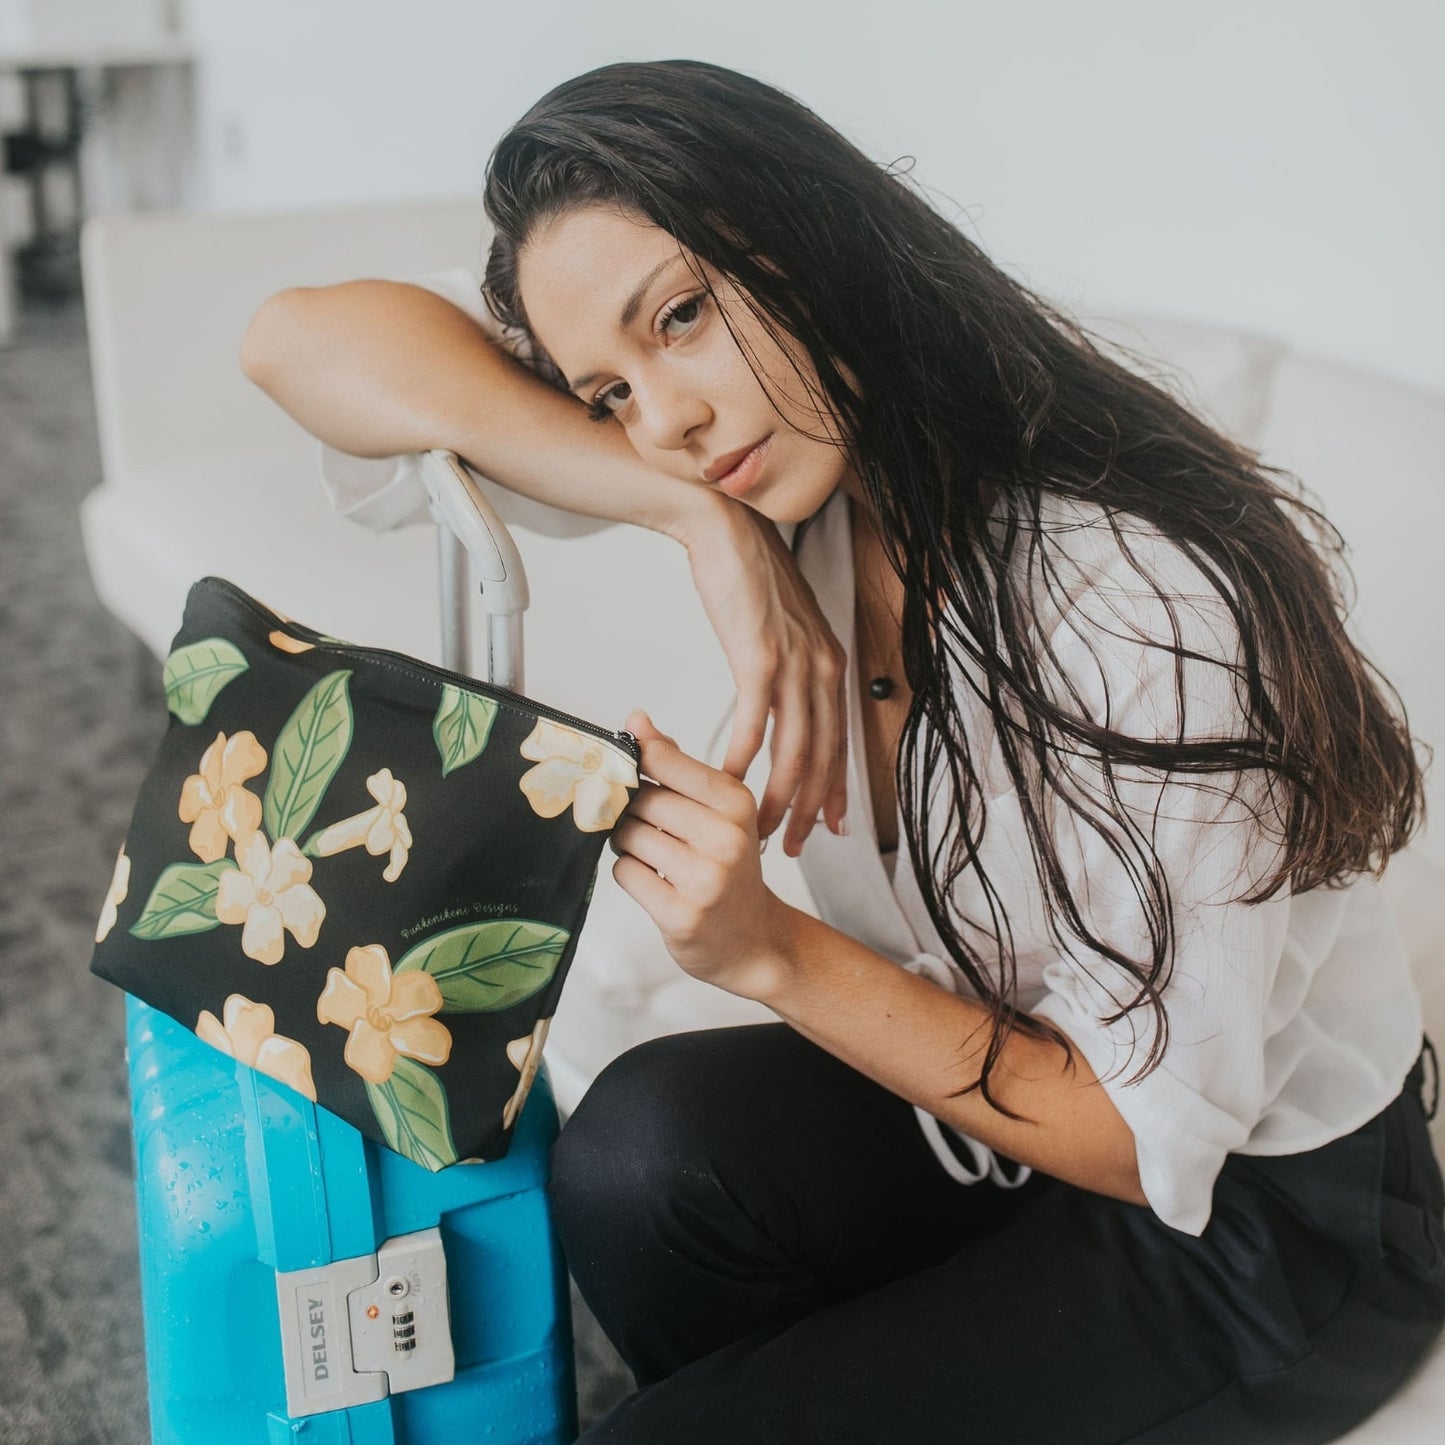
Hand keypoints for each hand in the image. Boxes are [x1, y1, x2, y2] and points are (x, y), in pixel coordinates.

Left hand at [608, 709, 790, 999]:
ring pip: (628, 837)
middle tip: (646, 825)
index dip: (635, 762)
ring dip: (627, 843)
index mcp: (737, 802)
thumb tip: (636, 720)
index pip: (664, 759)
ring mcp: (705, 880)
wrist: (754, 939)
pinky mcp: (681, 915)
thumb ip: (677, 764)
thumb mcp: (719, 810)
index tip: (625, 768)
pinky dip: (630, 874)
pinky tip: (654, 882)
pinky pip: (625, 874)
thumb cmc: (728, 867)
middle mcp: (726, 838)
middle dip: (631, 811)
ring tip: (651, 854)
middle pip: (641, 800)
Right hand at [675, 497, 849, 856]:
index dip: (834, 790)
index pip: (841, 741)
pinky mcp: (760, 658)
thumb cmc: (748, 578)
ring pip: (794, 750)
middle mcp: (823, 668)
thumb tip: (782, 700)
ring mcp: (795, 664)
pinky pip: (755, 724)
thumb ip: (792, 667)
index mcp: (831, 663)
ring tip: (758, 828)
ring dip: (775, 797)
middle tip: (791, 846)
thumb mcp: (785, 628)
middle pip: (823, 757)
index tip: (827, 826)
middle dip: (807, 809)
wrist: (727, 531)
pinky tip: (729, 782)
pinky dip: (742, 760)